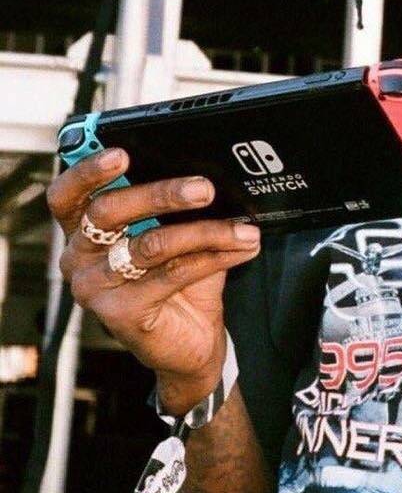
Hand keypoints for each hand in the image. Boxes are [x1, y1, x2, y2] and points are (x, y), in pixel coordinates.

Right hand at [48, 147, 260, 412]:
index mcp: (83, 228)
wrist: (191, 338)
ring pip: (150, 244)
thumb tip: (206, 171)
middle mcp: (78, 256)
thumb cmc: (180, 275)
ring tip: (243, 227)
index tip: (121, 153)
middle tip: (205, 188)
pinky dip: (214, 256)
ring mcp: (94, 287)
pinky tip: (242, 247)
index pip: (67, 194)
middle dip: (162, 193)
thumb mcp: (175, 230)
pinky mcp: (119, 314)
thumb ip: (174, 203)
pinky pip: (172, 274)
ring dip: (206, 230)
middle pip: (109, 211)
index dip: (88, 171)